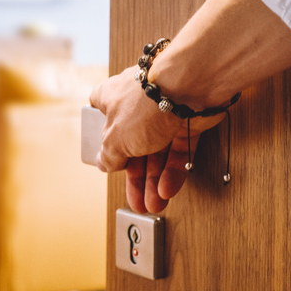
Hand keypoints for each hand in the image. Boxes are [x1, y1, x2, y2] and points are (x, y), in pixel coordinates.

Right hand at [89, 67, 223, 212]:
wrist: (189, 87)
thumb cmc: (146, 102)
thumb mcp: (116, 138)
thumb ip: (109, 154)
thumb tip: (105, 163)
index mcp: (111, 100)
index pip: (101, 120)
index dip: (104, 143)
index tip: (108, 163)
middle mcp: (137, 105)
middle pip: (132, 146)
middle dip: (136, 178)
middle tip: (137, 200)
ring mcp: (163, 113)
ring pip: (157, 152)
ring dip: (155, 181)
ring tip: (154, 204)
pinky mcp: (187, 121)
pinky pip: (178, 151)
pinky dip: (173, 171)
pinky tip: (168, 189)